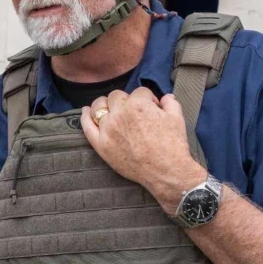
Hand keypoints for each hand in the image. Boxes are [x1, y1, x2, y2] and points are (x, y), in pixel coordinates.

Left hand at [80, 88, 206, 213]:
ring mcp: (107, 129)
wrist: (165, 171)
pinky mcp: (101, 144)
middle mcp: (120, 114)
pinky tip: (86, 111)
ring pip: (99, 107)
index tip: (153, 108)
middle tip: (134, 112)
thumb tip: (165, 97)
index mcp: (138, 105)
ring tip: (110, 108)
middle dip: (127, 100)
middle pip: (116, 96)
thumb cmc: (172, 145)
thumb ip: (170, 103)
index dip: (148, 99)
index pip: (140, 92)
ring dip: (104, 104)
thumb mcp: (177, 118)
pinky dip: (85, 116)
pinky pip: (87, 126)